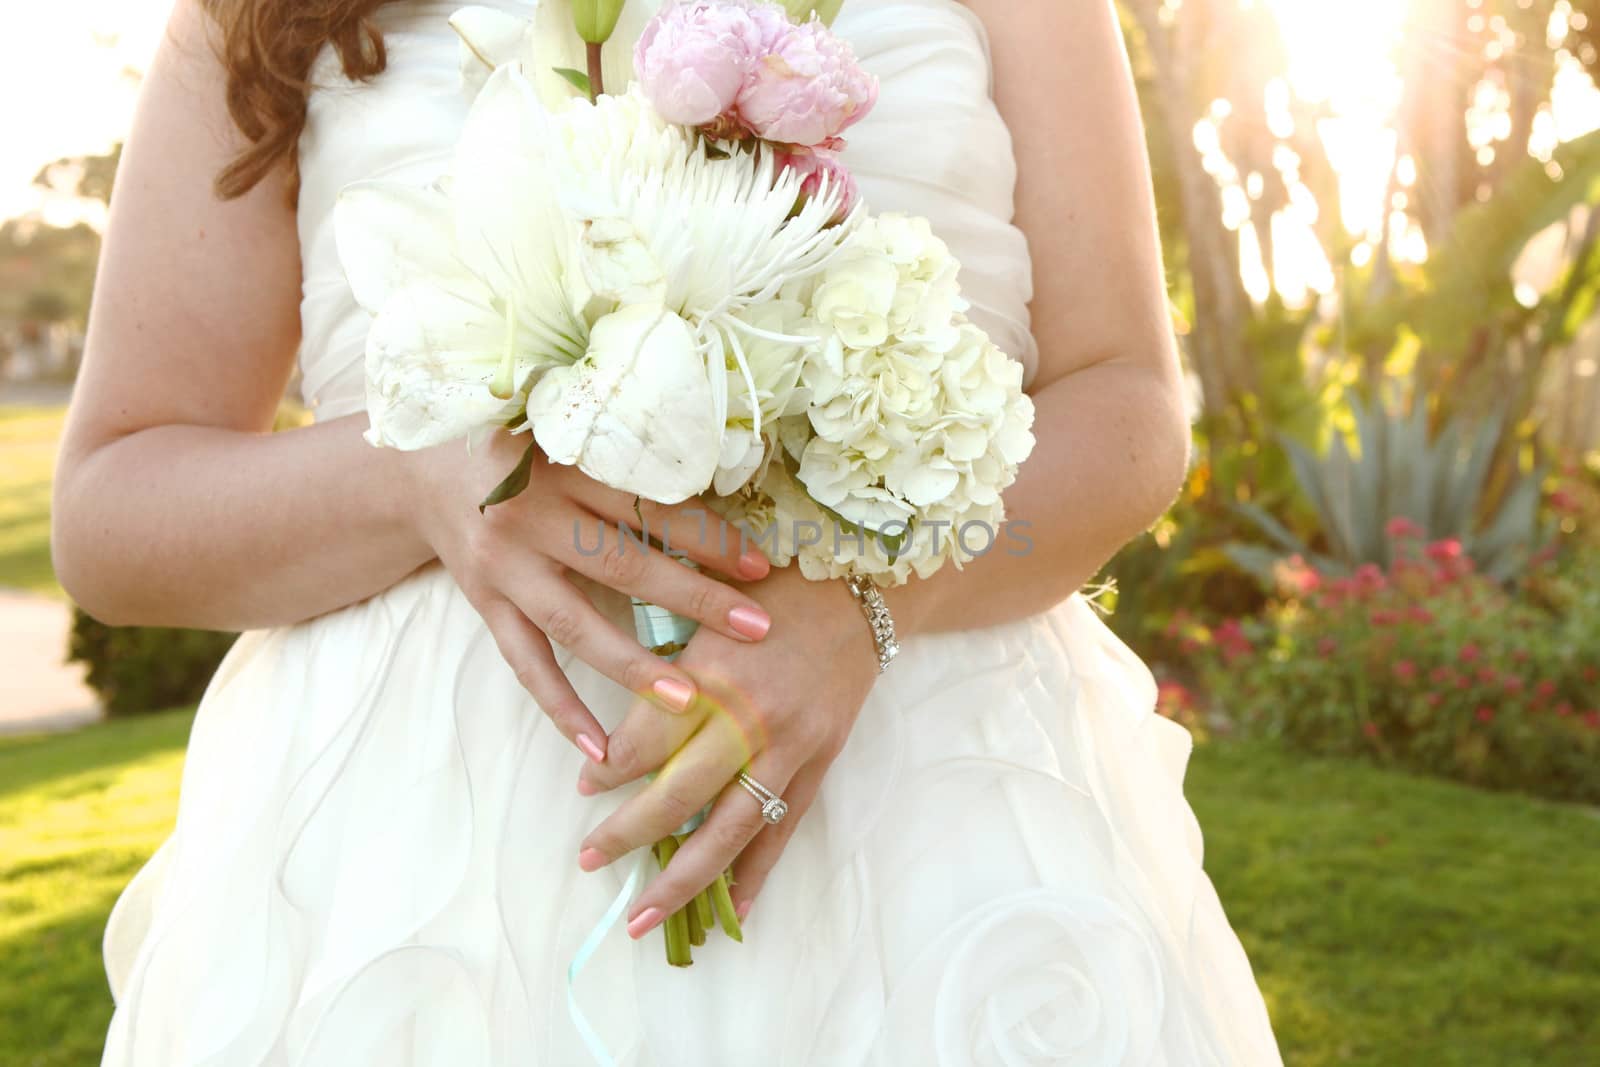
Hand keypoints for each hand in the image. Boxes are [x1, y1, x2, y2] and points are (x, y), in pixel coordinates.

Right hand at [403, 430, 775, 762]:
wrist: (423, 472)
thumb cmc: (521, 453)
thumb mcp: (570, 441)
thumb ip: (629, 469)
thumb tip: (730, 498)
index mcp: (564, 467)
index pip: (649, 508)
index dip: (709, 537)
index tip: (763, 567)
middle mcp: (531, 517)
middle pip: (623, 565)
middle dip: (695, 600)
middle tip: (756, 630)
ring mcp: (504, 567)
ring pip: (575, 625)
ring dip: (634, 666)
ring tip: (690, 700)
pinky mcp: (484, 605)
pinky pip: (526, 664)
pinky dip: (560, 706)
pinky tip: (599, 747)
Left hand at [572, 566, 881, 935]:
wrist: (859, 589)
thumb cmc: (771, 590)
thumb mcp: (705, 613)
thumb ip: (666, 669)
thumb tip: (622, 736)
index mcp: (712, 672)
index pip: (645, 741)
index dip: (609, 768)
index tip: (587, 785)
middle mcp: (749, 717)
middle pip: (676, 794)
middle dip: (626, 834)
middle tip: (588, 859)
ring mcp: (789, 747)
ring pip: (728, 829)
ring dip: (681, 880)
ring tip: (642, 918)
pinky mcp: (819, 762)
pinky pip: (782, 830)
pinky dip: (755, 873)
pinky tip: (731, 909)